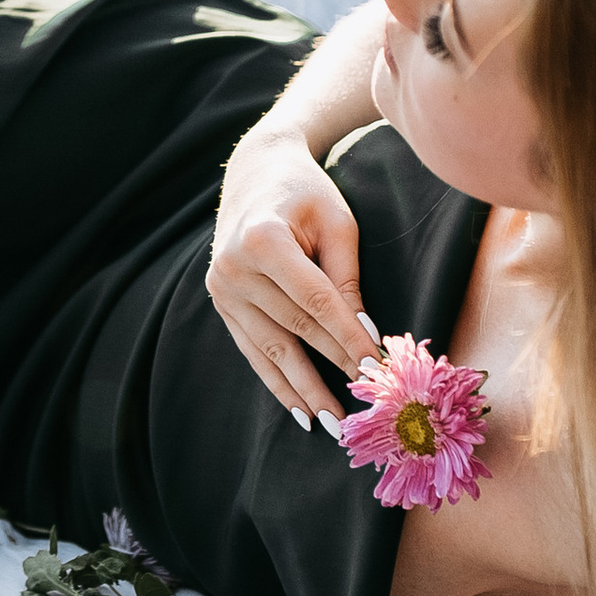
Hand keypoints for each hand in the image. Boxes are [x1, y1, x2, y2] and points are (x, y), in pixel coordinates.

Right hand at [207, 123, 374, 423]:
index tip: (376, 369)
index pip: (315, 300)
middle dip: (332, 367)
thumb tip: (365, 336)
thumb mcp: (338, 224)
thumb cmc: (307, 193)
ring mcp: (221, 287)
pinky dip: (277, 382)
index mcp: (263, 239)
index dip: (347, 337)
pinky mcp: (220, 301)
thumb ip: (347, 279)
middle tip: (365, 403)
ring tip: (332, 423)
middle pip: (293, 328)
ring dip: (303, 389)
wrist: (256, 171)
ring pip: (270, 349)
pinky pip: (252, 350)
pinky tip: (300, 410)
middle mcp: (233, 267)